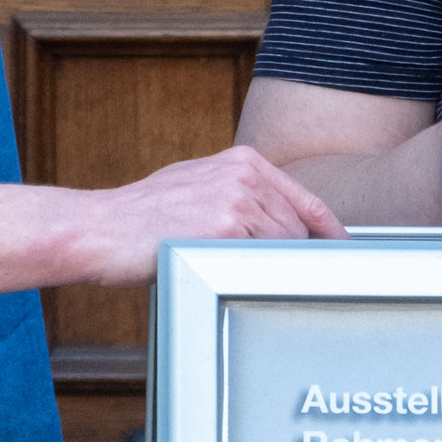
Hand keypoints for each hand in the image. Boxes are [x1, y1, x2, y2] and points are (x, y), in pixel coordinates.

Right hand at [66, 147, 344, 283]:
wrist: (99, 228)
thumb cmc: (142, 217)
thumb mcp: (198, 187)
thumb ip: (242, 198)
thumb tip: (280, 226)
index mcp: (244, 161)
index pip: (307, 201)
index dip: (330, 233)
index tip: (342, 253)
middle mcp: (246, 175)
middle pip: (299, 231)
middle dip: (292, 260)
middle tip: (277, 280)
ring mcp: (238, 199)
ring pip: (283, 249)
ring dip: (268, 271)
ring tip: (231, 276)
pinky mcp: (225, 227)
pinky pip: (261, 262)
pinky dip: (254, 276)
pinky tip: (227, 278)